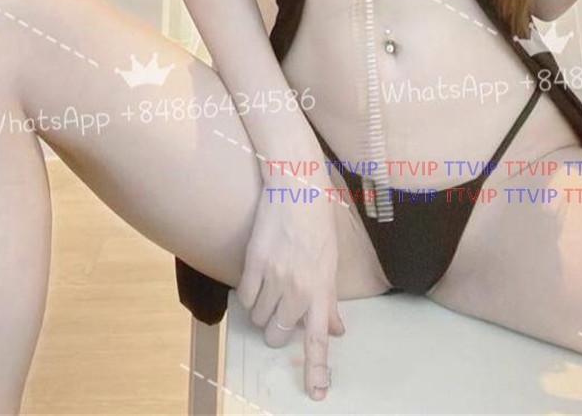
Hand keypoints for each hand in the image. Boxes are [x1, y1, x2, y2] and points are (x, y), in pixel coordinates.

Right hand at [236, 172, 344, 400]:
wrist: (296, 188)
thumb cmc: (318, 224)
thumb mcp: (331, 262)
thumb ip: (330, 300)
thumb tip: (336, 330)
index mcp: (321, 288)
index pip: (319, 337)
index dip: (317, 369)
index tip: (316, 392)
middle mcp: (298, 287)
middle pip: (278, 334)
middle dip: (278, 329)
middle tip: (283, 309)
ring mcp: (274, 276)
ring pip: (259, 318)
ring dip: (263, 310)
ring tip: (272, 285)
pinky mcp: (253, 264)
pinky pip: (245, 298)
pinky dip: (250, 295)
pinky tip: (258, 278)